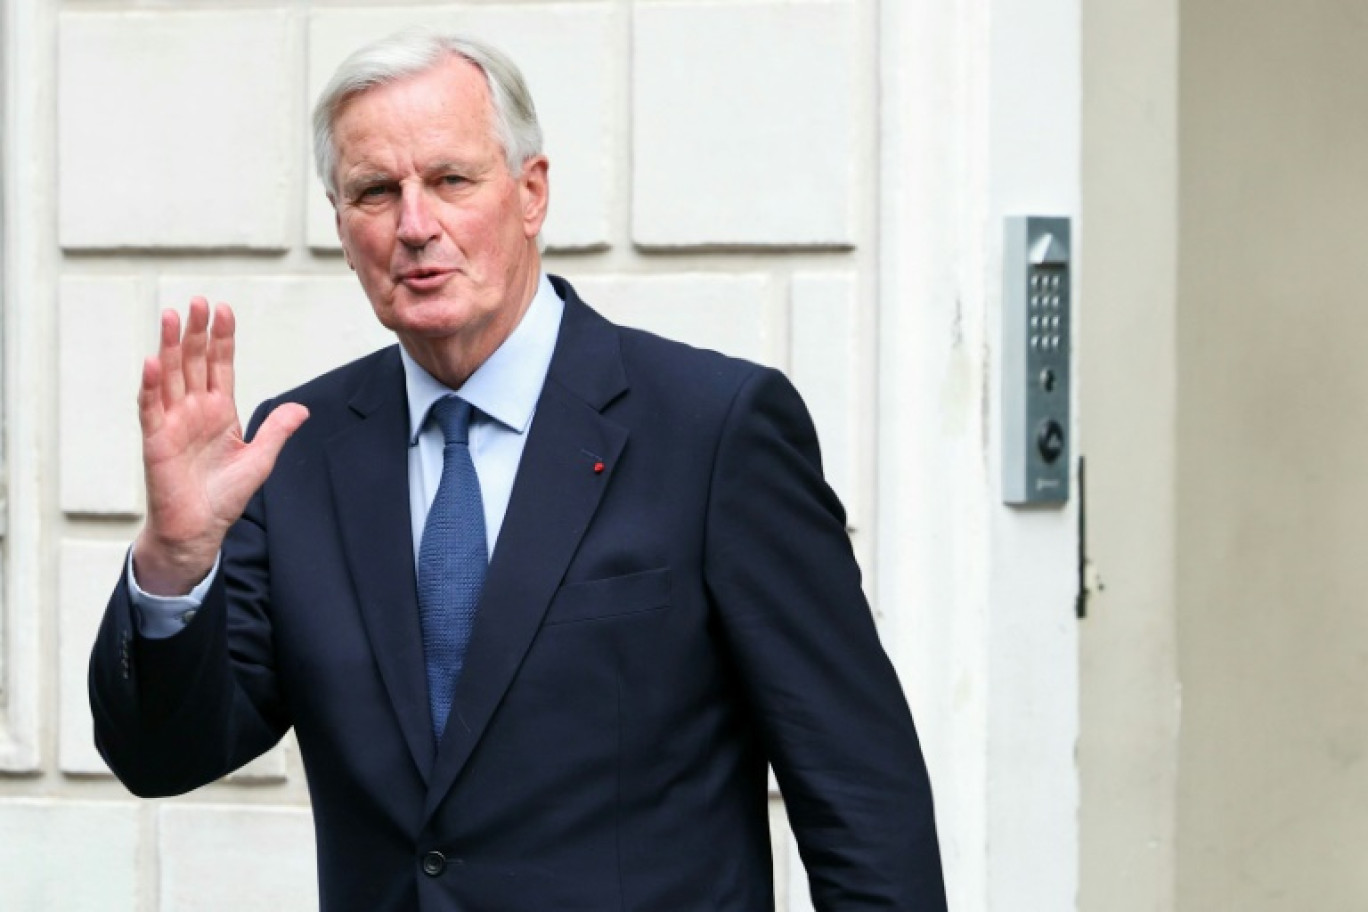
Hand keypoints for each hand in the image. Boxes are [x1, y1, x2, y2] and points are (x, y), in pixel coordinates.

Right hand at [131, 298, 308, 595]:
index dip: (222, 339)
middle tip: (198, 302)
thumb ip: (277, 431)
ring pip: (171, 376)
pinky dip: (152, 385)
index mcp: (220, 411)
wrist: (199, 530)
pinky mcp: (156, 440)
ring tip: (172, 316)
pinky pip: (151, 407)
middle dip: (196, 332)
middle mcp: (194, 410)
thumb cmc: (225, 496)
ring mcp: (173, 422)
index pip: (220, 366)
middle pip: (194, 362)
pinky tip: (154, 361)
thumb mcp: (261, 460)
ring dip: (170, 346)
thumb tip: (302, 408)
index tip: (224, 310)